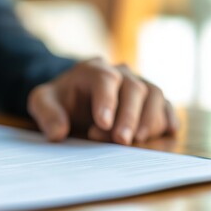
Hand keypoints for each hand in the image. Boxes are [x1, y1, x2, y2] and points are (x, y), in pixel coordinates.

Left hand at [27, 58, 177, 144]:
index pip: (105, 79)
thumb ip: (47, 114)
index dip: (106, 101)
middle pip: (134, 88)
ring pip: (154, 95)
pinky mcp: (149, 100)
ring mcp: (138, 85)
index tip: (102, 124)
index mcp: (93, 69)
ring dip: (149, 119)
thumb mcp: (42, 102)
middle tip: (121, 141)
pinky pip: (166, 105)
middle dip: (129, 116)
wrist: (74, 97)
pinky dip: (168, 119)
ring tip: (137, 140)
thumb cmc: (60, 100)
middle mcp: (120, 73)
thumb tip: (58, 133)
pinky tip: (166, 133)